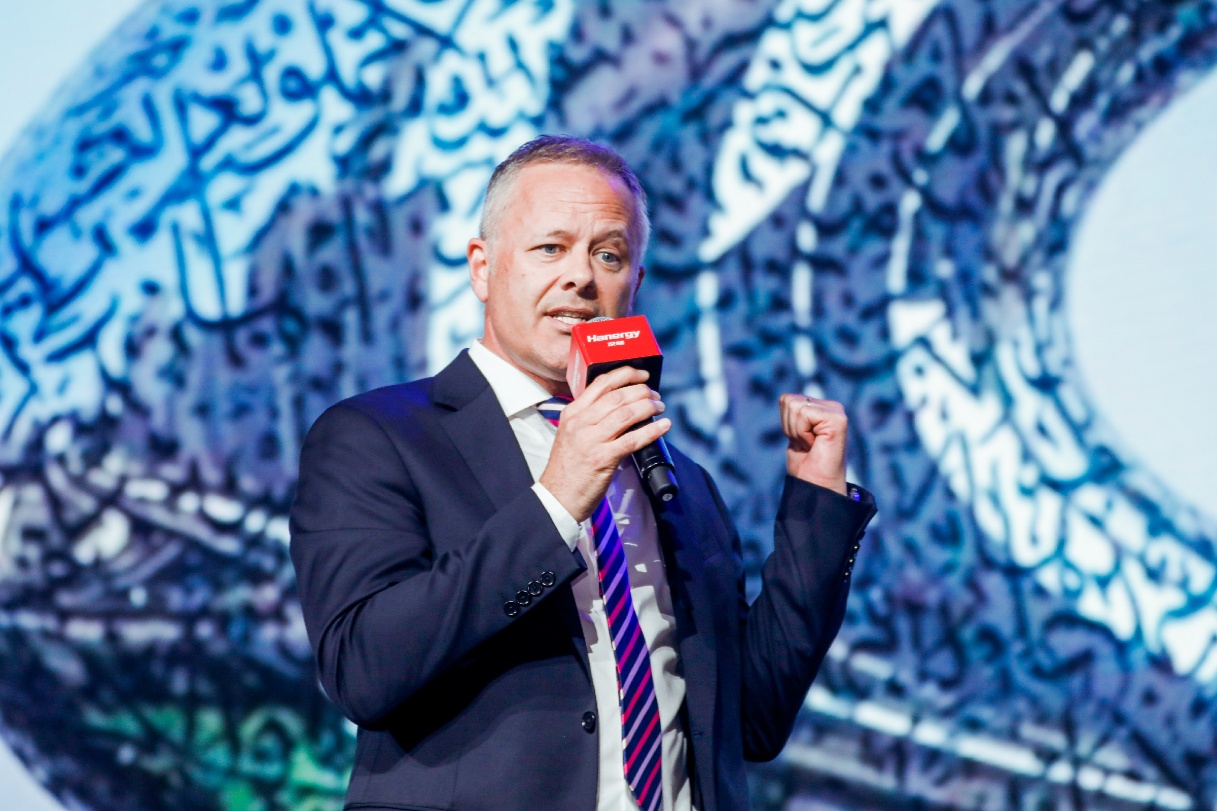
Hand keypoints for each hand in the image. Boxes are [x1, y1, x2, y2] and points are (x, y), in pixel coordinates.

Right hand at [540, 367, 670, 521]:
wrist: (557, 496)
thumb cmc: (567, 468)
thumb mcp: (570, 434)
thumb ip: (589, 418)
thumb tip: (619, 406)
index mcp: (572, 413)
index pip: (601, 383)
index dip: (625, 374)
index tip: (641, 374)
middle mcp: (581, 423)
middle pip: (617, 396)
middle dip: (642, 391)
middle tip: (655, 394)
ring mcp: (591, 440)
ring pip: (626, 414)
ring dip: (649, 407)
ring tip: (660, 406)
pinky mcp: (603, 458)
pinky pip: (633, 439)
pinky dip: (652, 430)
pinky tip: (663, 426)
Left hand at [779, 393, 847, 495]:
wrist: (816, 486)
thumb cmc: (805, 464)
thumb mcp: (794, 432)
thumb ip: (793, 412)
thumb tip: (786, 397)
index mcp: (821, 407)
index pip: (786, 399)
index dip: (786, 423)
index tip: (800, 441)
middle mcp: (831, 406)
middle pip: (789, 401)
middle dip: (790, 426)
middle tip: (805, 443)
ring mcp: (836, 411)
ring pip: (795, 406)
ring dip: (796, 431)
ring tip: (810, 444)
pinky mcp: (838, 419)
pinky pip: (804, 414)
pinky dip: (802, 433)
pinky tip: (814, 444)